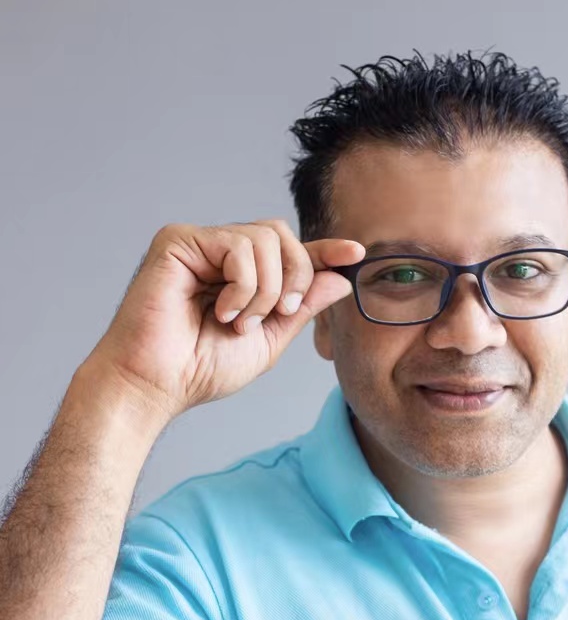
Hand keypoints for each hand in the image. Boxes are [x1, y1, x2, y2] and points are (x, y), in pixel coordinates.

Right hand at [81, 219, 364, 420]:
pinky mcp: (179, 240)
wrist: (158, 383)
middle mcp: (220, 254)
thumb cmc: (201, 368)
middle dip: (295, 278)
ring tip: (237, 322)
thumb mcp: (269, 339)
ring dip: (265, 290)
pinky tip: (221, 311)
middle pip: (284, 236)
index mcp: (242, 276)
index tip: (356, 253)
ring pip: (266, 239)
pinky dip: (243, 286)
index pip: (290, 253)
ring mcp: (200, 244)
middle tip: (278, 314)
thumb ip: (302, 308)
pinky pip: (238, 246)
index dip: (325, 251)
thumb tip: (340, 278)